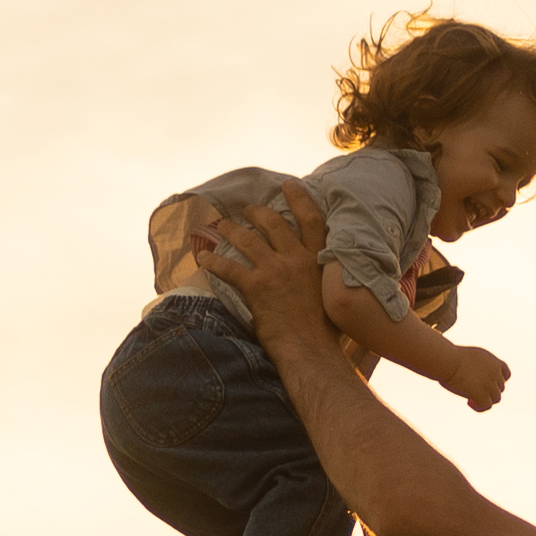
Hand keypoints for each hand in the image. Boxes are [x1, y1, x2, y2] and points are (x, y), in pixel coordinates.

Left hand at [185, 191, 341, 343]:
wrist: (311, 350)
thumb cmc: (324, 333)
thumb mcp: (332, 296)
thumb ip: (324, 279)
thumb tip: (321, 277)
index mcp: (319, 261)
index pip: (312, 220)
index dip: (300, 199)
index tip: (289, 185)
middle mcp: (298, 260)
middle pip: (274, 223)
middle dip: (257, 212)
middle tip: (247, 210)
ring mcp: (276, 271)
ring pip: (248, 240)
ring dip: (231, 230)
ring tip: (221, 226)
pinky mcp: (257, 287)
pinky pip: (229, 267)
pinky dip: (214, 260)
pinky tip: (203, 257)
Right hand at [423, 340, 510, 411]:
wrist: (447, 360)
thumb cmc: (449, 357)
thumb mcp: (468, 358)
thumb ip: (475, 367)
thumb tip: (473, 378)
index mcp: (492, 361)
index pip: (506, 374)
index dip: (499, 381)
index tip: (487, 385)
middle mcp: (494, 372)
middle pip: (500, 388)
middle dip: (488, 392)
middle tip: (472, 392)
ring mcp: (490, 384)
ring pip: (496, 398)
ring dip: (484, 400)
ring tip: (469, 399)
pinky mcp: (482, 394)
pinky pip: (487, 406)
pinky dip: (479, 407)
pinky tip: (468, 402)